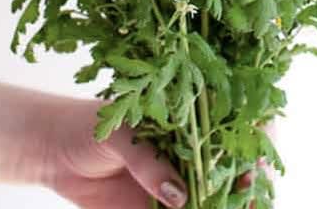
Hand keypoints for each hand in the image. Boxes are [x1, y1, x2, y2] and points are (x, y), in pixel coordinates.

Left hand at [35, 95, 278, 208]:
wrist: (54, 152)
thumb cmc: (90, 123)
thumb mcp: (122, 131)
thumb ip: (149, 161)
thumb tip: (178, 197)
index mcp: (189, 118)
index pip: (237, 122)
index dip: (258, 137)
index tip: (262, 155)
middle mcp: (192, 151)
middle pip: (236, 168)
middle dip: (251, 182)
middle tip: (251, 195)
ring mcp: (179, 184)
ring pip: (218, 200)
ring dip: (232, 205)